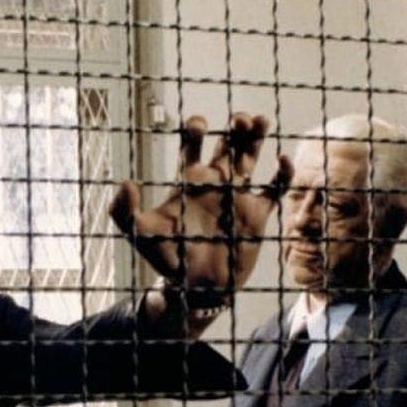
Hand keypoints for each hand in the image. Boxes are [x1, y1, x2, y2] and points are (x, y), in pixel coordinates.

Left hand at [112, 112, 292, 309]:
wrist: (196, 288)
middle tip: (239, 119)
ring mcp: (237, 197)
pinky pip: (274, 190)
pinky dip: (281, 175)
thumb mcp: (140, 235)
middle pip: (227, 145)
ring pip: (251, 160)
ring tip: (260, 121)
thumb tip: (126, 183)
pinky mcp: (257, 215)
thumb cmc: (167, 259)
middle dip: (234, 129)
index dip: (196, 130)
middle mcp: (215, 184)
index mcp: (189, 183)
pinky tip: (282, 161)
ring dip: (256, 140)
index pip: (192, 145)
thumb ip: (124, 211)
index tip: (200, 125)